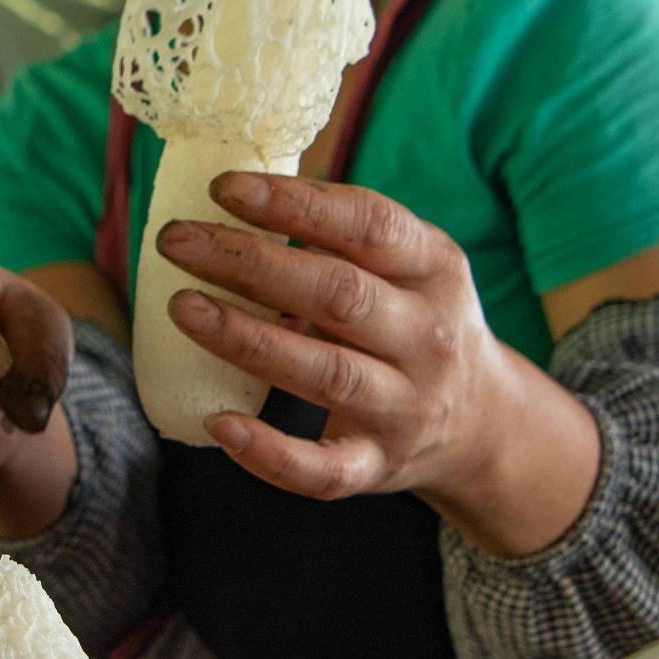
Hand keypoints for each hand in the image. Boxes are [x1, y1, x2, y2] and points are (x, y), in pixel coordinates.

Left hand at [154, 173, 505, 503]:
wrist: (482, 423)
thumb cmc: (415, 323)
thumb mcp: (409, 267)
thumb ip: (342, 238)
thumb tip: (233, 203)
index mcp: (435, 269)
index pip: (367, 224)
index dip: (294, 203)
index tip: (224, 189)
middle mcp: (428, 337)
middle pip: (337, 294)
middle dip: (249, 263)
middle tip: (177, 241)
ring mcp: (405, 406)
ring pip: (324, 373)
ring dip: (247, 339)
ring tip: (182, 308)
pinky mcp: (378, 465)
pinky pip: (322, 469)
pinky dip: (270, 452)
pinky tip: (218, 424)